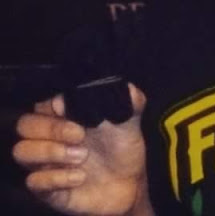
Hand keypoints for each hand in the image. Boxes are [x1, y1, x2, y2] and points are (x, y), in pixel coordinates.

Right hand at [13, 84, 151, 215]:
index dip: (52, 103)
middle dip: (52, 128)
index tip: (69, 107)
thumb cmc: (122, 144)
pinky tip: (80, 176)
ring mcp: (46, 161)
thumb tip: (128, 89)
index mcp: (66, 114)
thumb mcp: (130, 119)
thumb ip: (130, 100)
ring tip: (81, 156)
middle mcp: (50, 136)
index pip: (42, 101)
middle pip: (25, 124)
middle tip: (80, 134)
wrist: (128, 181)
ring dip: (51, 152)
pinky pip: (33, 182)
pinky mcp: (47, 187)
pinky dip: (57, 178)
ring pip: (22, 151)